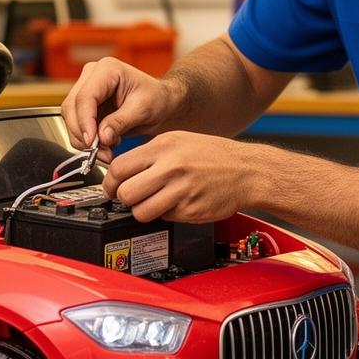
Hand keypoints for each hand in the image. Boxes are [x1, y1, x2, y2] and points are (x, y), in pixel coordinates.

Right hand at [61, 58, 179, 149]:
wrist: (161, 102)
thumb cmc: (157, 99)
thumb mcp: (143, 110)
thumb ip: (120, 122)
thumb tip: (101, 137)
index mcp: (107, 69)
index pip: (85, 96)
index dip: (85, 121)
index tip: (92, 142)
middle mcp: (92, 76)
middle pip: (72, 107)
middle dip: (83, 134)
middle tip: (100, 153)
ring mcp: (86, 90)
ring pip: (71, 118)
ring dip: (83, 139)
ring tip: (106, 152)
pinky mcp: (86, 106)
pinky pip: (77, 125)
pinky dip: (87, 140)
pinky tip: (105, 145)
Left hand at [103, 132, 266, 222]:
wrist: (249, 171)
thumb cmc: (215, 156)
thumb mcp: (179, 140)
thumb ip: (150, 154)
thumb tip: (122, 171)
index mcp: (163, 146)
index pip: (119, 167)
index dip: (110, 182)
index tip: (112, 187)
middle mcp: (170, 167)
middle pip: (125, 192)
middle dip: (124, 198)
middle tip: (132, 197)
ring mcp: (181, 190)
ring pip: (140, 211)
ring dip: (142, 210)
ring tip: (154, 202)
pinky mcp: (190, 210)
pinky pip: (164, 218)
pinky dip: (165, 215)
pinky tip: (177, 204)